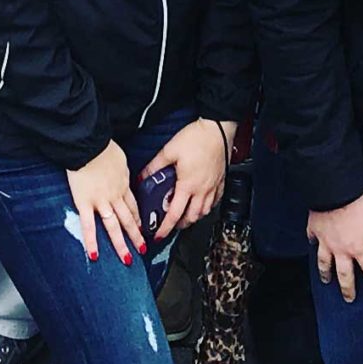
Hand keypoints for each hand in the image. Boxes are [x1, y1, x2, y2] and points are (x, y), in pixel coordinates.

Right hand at [66, 141, 143, 264]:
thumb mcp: (120, 158)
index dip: (138, 218)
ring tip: (127, 259)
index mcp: (123, 184)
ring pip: (114, 227)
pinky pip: (89, 225)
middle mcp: (115, 196)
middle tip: (142, 250)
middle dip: (135, 236)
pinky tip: (94, 255)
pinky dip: (91, 241)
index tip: (141, 228)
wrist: (89, 144)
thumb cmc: (103, 147)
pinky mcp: (85, 203)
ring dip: (121, 245)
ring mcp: (101, 201)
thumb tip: (120, 173)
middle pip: (128, 219)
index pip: (133, 205)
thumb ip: (120, 170)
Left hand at [142, 118, 232, 242]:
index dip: (165, 228)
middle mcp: (202, 190)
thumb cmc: (197, 137)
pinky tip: (202, 203)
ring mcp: (213, 187)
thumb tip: (142, 177)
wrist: (218, 128)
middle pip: (191, 218)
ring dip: (193, 217)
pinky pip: (215, 202)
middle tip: (171, 225)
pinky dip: (207, 207)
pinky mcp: (221, 181)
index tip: (159, 235)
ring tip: (185, 215)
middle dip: (180, 226)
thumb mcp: (169, 150)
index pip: (175, 215)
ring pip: (204, 212)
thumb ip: (154, 166)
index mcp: (188, 186)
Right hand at [308, 194, 362, 301]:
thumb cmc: (358, 205)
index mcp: (358, 248)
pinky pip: (312, 240)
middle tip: (349, 298)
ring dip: (325, 273)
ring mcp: (326, 241)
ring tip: (326, 280)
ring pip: (324, 262)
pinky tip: (312, 245)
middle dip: (347, 288)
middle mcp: (341, 249)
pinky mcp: (315, 229)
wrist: (334, 190)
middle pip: (344, 274)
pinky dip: (312, 244)